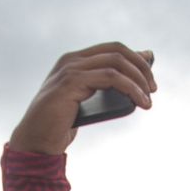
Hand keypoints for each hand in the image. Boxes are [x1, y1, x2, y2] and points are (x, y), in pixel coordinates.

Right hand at [10, 43, 154, 154]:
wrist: (36, 142)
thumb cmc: (61, 123)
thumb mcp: (88, 101)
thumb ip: (104, 86)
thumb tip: (132, 78)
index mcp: (74, 61)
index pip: (113, 48)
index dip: (136, 59)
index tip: (150, 80)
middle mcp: (71, 60)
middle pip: (117, 51)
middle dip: (141, 68)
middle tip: (153, 89)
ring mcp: (69, 70)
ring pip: (116, 63)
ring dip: (138, 80)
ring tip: (148, 100)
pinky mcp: (70, 83)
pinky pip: (110, 78)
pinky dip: (130, 89)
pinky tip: (139, 102)